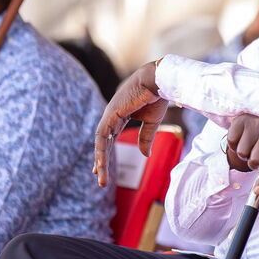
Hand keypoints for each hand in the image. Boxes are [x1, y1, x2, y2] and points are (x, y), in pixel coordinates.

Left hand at [93, 61, 167, 185]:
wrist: (159, 81)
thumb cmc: (157, 96)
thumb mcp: (152, 122)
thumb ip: (146, 138)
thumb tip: (145, 155)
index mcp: (121, 115)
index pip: (111, 137)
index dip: (107, 152)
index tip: (102, 167)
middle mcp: (113, 115)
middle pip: (104, 141)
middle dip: (101, 159)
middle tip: (99, 176)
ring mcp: (110, 113)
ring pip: (101, 140)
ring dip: (100, 158)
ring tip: (100, 175)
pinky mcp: (111, 113)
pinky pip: (102, 135)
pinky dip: (101, 149)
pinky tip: (100, 162)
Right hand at [226, 114, 258, 195]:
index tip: (257, 191)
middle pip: (254, 161)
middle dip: (254, 162)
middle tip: (258, 153)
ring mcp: (256, 124)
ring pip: (242, 153)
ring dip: (244, 152)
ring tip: (251, 143)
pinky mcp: (241, 120)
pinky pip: (232, 141)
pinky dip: (235, 143)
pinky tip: (243, 136)